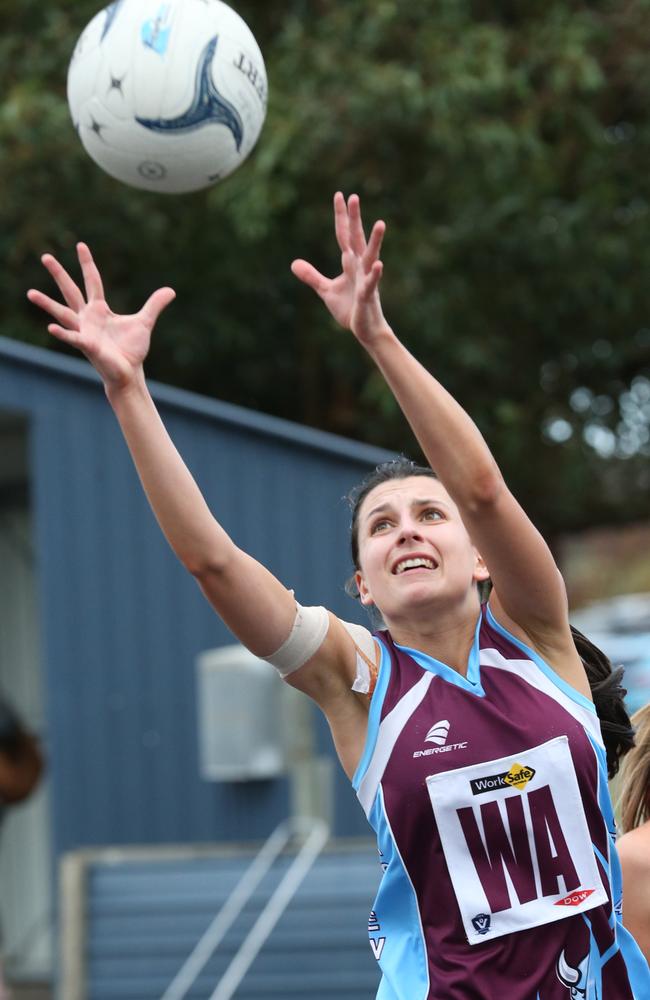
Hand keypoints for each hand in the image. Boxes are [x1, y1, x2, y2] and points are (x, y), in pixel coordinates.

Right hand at [27, 243, 174, 389]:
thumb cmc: (130, 349)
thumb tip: (170, 290)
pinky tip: (51, 328)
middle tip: (45, 256)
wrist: (128, 373)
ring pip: (62, 314)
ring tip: (30, 293)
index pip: (92, 281)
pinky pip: (73, 338)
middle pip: (70, 290)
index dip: (87, 263)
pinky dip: (64, 334)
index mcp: (99, 309)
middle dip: (59, 274)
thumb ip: (154, 305)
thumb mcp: (144, 322)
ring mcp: (85, 331)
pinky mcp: (88, 346)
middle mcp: (87, 318)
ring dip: (46, 304)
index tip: (81, 245)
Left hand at [291, 192, 388, 344]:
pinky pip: (371, 283)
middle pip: (356, 238)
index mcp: (350, 263)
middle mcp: (360, 267)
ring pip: (370, 257)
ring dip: (375, 241)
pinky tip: (378, 264)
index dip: (341, 216)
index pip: (343, 235)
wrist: (364, 330)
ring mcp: (365, 279)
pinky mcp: (367, 296)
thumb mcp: (326, 290)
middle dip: (354, 219)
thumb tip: (293, 263)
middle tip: (353, 197)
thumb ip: (312, 275)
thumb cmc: (349, 308)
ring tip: (380, 223)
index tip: (340, 195)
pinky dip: (375, 274)